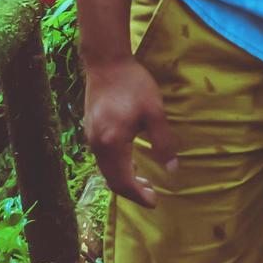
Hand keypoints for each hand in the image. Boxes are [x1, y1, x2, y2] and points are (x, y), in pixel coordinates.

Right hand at [82, 56, 168, 206]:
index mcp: (113, 143)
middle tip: (151, 194)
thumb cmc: (133, 83)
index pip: (123, 182)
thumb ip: (163, 142)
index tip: (154, 201)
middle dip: (131, 191)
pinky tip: (130, 160)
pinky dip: (116, 167)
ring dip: (123, 179)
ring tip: (144, 179)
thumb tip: (172, 169)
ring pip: (105, 170)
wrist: (106, 61)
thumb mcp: (154, 112)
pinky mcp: (90, 129)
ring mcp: (90, 137)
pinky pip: (102, 158)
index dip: (138, 196)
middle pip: (112, 180)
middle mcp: (97, 145)